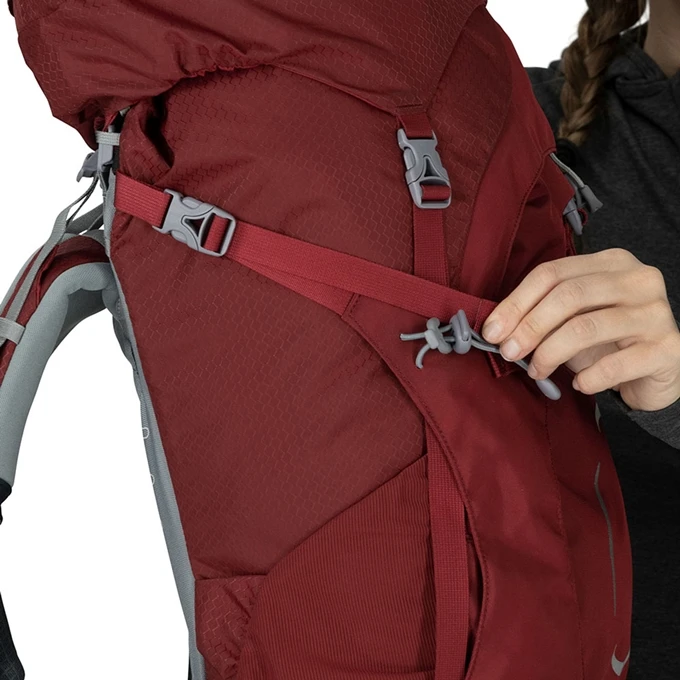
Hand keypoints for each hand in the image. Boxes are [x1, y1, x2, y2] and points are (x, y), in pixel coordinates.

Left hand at [482, 249, 679, 411]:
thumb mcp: (574, 319)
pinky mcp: (668, 349)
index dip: (516, 302)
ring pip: (586, 327)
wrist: (658, 370)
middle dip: (529, 326)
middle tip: (508, 352)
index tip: (492, 330)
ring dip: (550, 353)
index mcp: (611, 263)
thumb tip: (496, 328)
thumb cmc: (608, 341)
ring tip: (537, 371)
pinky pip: (615, 364)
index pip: (552, 273)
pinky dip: (588, 378)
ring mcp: (656, 313)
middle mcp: (638, 280)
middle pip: (568, 295)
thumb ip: (543, 314)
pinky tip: (579, 385)